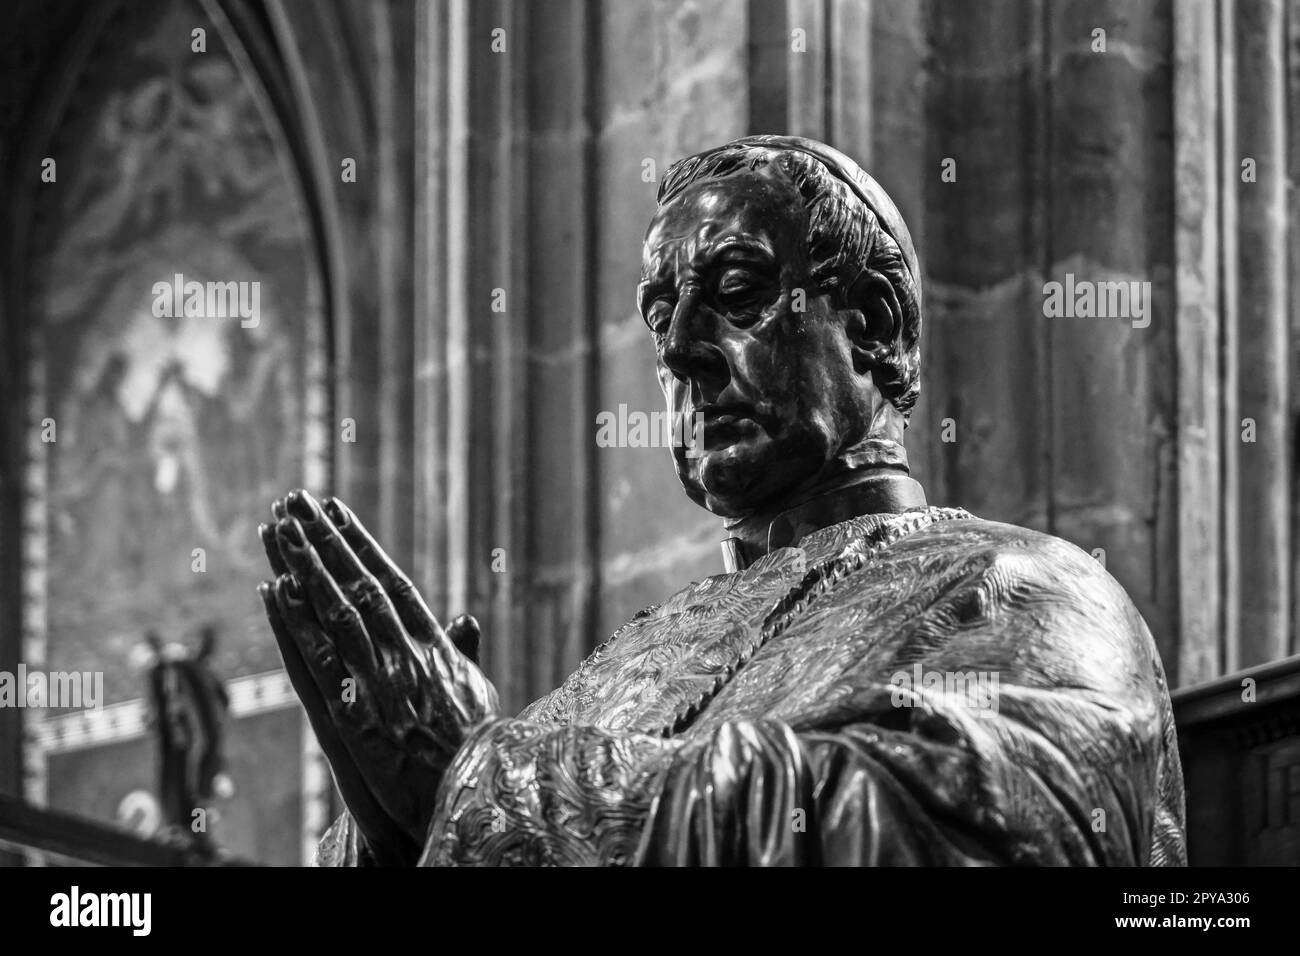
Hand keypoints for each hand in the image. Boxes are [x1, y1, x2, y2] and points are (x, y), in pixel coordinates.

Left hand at [257, 490, 497, 863]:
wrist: (468, 791)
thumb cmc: (476, 745)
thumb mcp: (476, 690)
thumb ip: (463, 652)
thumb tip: (465, 621)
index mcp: (431, 643)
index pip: (389, 580)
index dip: (359, 542)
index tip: (335, 510)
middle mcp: (403, 650)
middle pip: (356, 582)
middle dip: (323, 539)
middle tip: (294, 499)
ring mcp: (376, 677)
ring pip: (333, 609)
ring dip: (303, 565)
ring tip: (278, 527)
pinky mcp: (351, 711)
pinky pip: (317, 658)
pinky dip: (295, 622)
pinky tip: (273, 590)